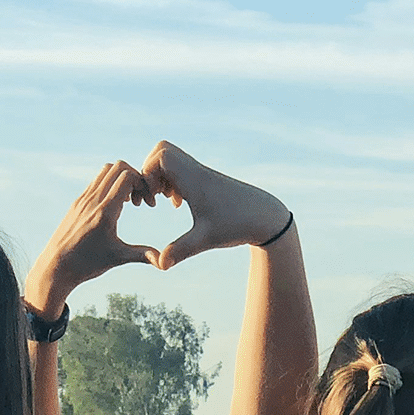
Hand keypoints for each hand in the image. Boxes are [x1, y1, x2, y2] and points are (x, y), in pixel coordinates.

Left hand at [26, 161, 157, 314]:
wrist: (55, 267)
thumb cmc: (87, 265)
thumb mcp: (117, 258)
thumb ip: (142, 255)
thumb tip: (164, 262)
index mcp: (105, 212)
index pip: (127, 176)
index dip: (143, 184)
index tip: (147, 203)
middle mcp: (93, 200)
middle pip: (118, 167)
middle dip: (135, 177)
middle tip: (140, 199)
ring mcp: (83, 199)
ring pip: (105, 171)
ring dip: (121, 179)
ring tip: (128, 201)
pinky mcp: (77, 202)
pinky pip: (96, 181)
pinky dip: (109, 185)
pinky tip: (114, 205)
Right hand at [140, 142, 289, 270]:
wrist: (266, 217)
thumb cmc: (237, 225)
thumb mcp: (206, 239)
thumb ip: (180, 250)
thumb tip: (159, 265)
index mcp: (194, 179)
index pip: (160, 156)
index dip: (148, 175)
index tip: (154, 200)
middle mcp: (196, 171)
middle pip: (162, 150)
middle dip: (149, 171)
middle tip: (154, 196)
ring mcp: (201, 174)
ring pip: (171, 158)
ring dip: (161, 177)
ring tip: (165, 201)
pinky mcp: (206, 181)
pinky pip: (181, 169)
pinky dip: (173, 181)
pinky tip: (179, 203)